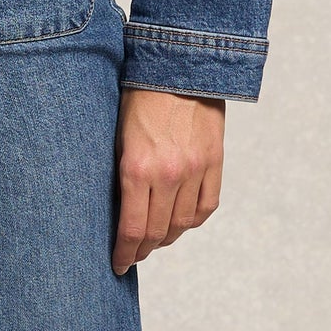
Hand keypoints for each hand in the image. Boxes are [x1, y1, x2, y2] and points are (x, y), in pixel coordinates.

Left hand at [112, 88, 224, 275]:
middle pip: (157, 232)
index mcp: (137, 168)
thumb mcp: (116, 136)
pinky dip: (192, 220)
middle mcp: (168, 174)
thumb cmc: (138, 97)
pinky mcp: (214, 162)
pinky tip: (179, 221)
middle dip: (142, 250)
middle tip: (132, 256)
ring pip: (182, 224)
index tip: (118, 265)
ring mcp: (195, 170)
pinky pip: (206, 207)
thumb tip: (115, 211)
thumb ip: (120, 174)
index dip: (124, 253)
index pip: (132, 229)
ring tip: (154, 240)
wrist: (179, 66)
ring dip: (166, 238)